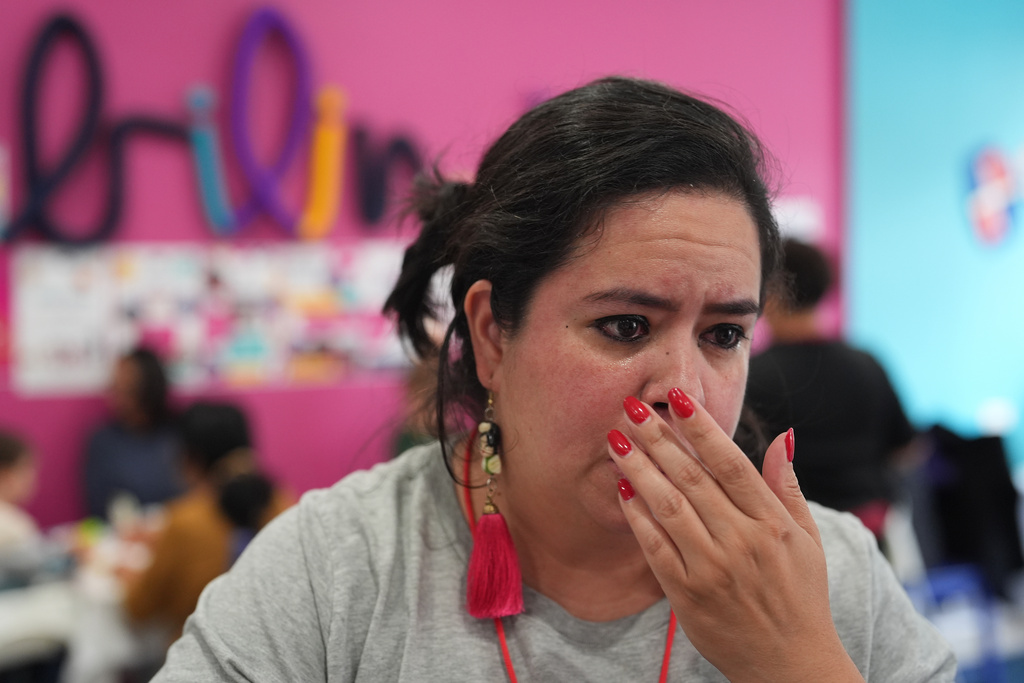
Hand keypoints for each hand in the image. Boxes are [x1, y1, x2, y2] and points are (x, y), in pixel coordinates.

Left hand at [608, 390, 862, 682]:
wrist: (790, 667)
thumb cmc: (800, 596)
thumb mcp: (808, 539)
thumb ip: (787, 486)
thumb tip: (783, 435)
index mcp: (772, 524)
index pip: (731, 464)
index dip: (701, 429)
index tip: (676, 398)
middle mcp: (742, 542)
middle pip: (692, 479)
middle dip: (659, 439)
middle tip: (632, 406)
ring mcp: (712, 569)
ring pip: (669, 507)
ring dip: (640, 469)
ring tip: (617, 439)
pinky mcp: (687, 594)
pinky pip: (655, 547)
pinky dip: (637, 516)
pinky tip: (623, 488)